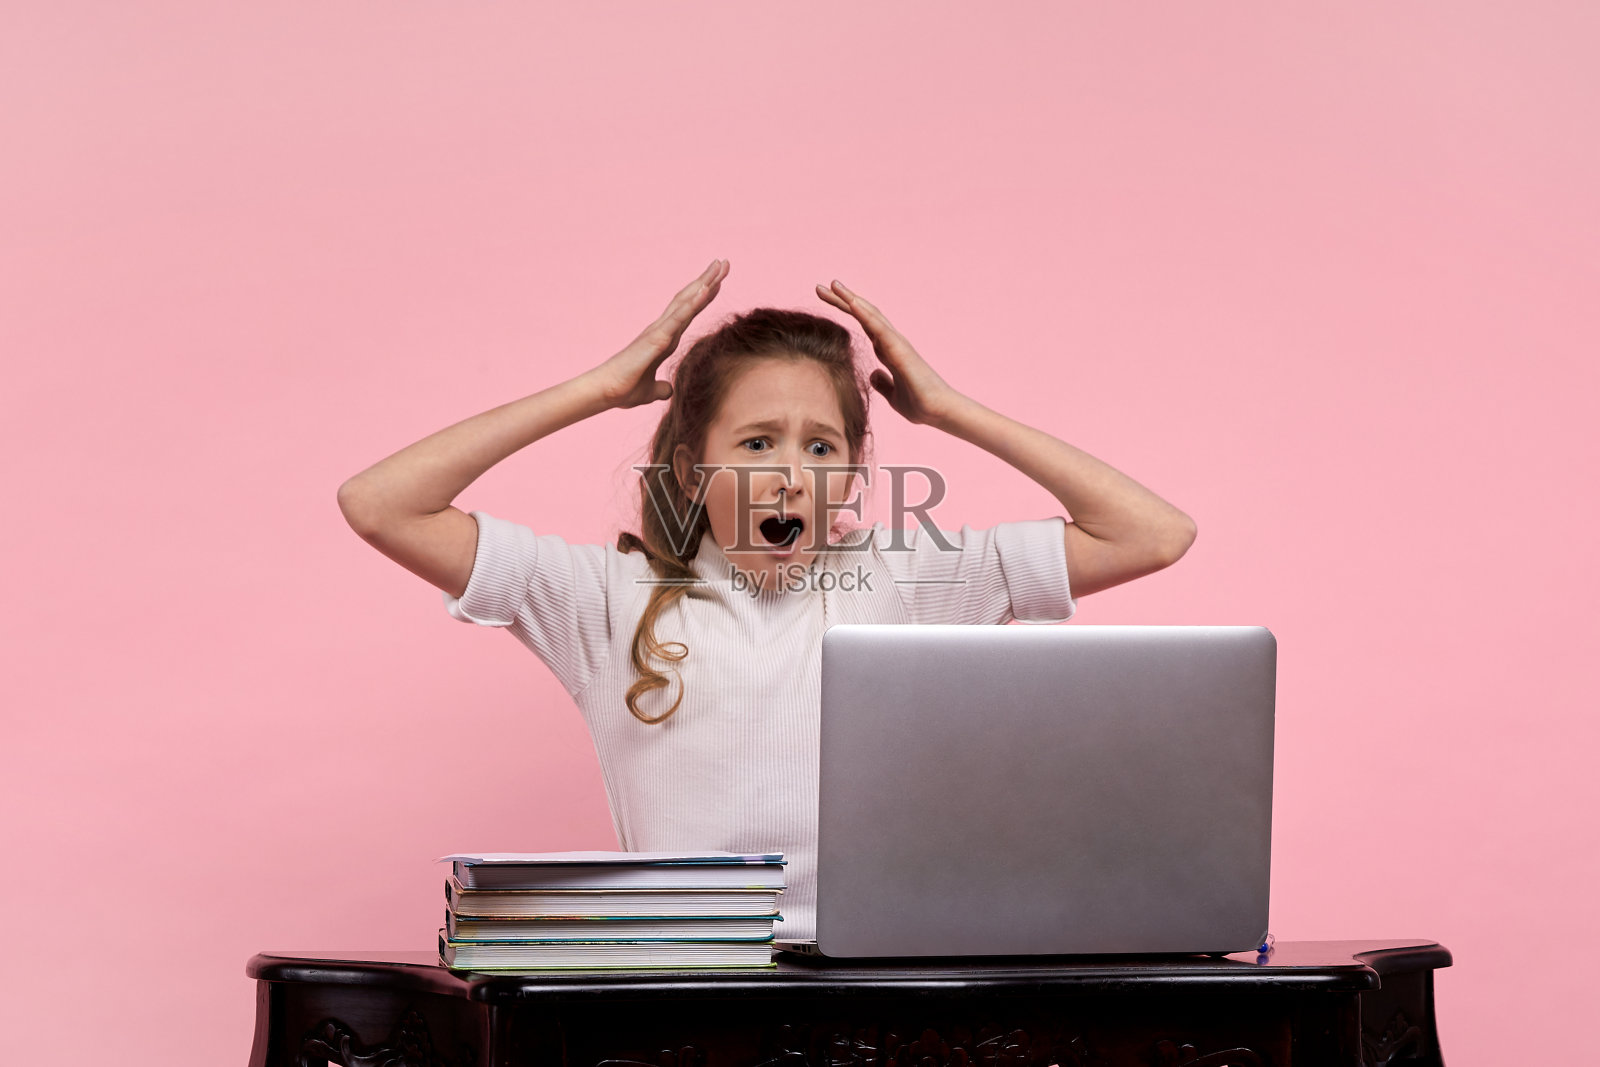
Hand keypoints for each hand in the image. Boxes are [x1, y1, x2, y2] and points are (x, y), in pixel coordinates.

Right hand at [594, 259, 728, 408]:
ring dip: (704, 283)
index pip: (689, 312)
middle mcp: (662, 329)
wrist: (606, 392)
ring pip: (686, 302)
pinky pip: (678, 318)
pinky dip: (692, 303)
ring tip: (720, 266)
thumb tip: (668, 390)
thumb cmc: (624, 389)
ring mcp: (659, 331)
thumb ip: (660, 388)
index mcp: (664, 338)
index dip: (704, 296)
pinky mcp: (656, 339)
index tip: (719, 281)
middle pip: (689, 299)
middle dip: (708, 280)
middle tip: (725, 262)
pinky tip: (706, 289)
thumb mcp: (649, 391)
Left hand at [815, 280, 959, 426]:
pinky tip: (852, 303)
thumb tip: (872, 374)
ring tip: (833, 284)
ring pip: (871, 315)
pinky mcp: (900, 350)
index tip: (826, 299)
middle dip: (842, 300)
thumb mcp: (893, 395)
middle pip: (864, 314)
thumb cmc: (919, 404)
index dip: (846, 310)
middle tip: (820, 287)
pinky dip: (865, 315)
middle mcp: (892, 342)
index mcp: (888, 350)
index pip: (864, 324)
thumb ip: (883, 383)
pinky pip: (880, 328)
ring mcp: (897, 343)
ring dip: (851, 299)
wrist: (937, 412)